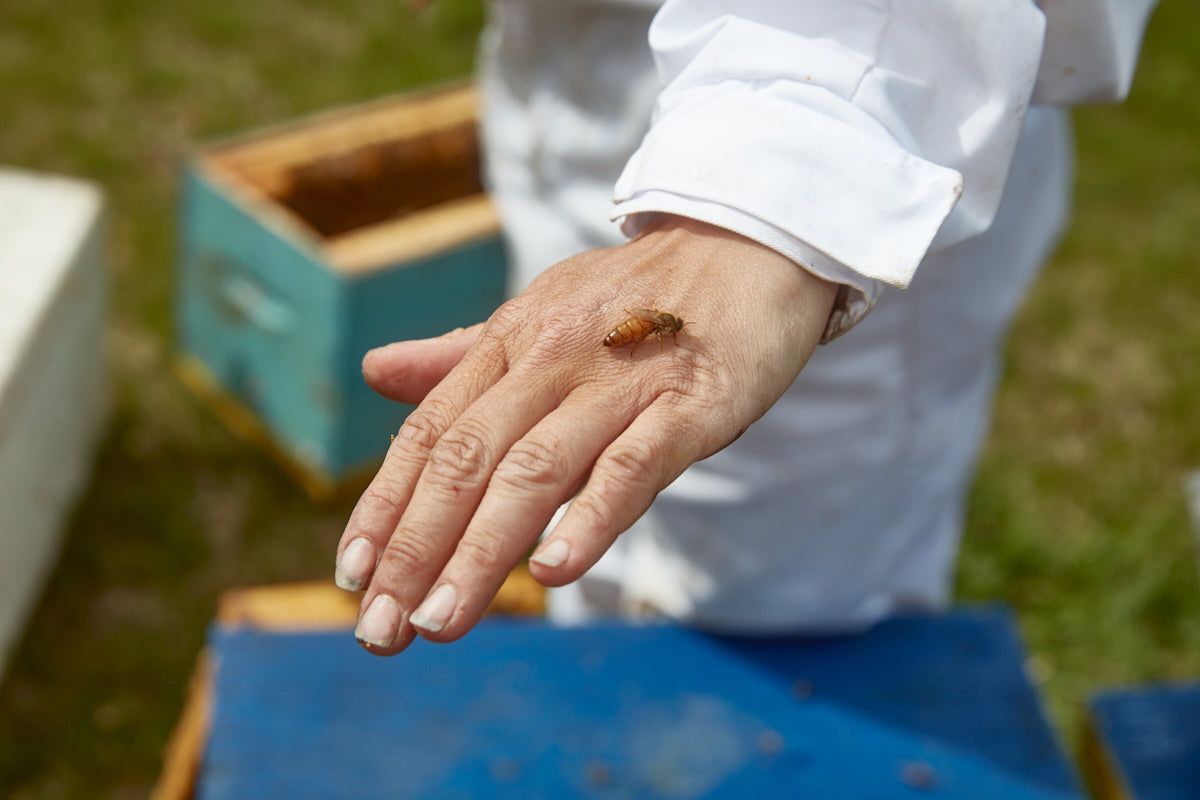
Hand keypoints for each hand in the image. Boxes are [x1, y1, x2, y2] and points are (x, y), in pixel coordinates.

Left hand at [335, 215, 837, 653]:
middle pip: (468, 460)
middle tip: (381, 630)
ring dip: (481, 550)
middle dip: (416, 547)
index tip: (352, 576)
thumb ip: (461, 356)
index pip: (431, 433)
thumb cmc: (641, 297)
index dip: (386, 505)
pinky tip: (552, 570)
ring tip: (440, 620)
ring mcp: (623, 380)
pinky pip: (635, 462)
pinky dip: (591, 515)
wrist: (752, 242)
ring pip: (536, 469)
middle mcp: (553, 358)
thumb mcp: (541, 314)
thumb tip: (374, 372)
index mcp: (512, 341)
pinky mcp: (694, 401)